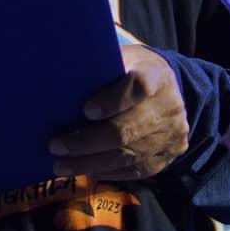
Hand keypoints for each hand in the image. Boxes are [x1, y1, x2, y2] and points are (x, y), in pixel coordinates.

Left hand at [48, 43, 187, 180]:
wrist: (173, 92)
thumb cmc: (135, 71)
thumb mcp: (123, 59)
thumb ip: (101, 69)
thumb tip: (61, 83)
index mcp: (156, 75)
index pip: (138, 87)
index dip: (112, 101)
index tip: (85, 110)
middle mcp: (168, 107)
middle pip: (126, 130)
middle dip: (87, 141)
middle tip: (56, 146)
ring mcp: (170, 135)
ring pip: (127, 155)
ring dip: (90, 162)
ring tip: (61, 165)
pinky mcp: (167, 156)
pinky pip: (134, 170)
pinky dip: (107, 171)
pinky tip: (86, 169)